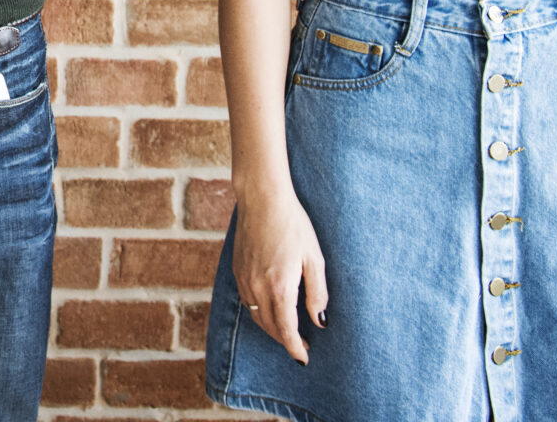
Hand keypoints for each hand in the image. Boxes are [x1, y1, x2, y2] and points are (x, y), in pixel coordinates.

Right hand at [231, 183, 327, 362]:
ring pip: (256, 316)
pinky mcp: (237, 269)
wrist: (262, 198)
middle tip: (300, 346)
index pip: (286, 330)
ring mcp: (244, 278)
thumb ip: (317, 293)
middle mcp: (258, 287)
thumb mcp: (314, 258)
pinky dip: (258, 312)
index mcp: (280, 287)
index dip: (295, 348)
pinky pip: (246, 301)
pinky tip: (269, 308)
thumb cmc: (293, 225)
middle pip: (269, 327)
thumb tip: (319, 321)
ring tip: (286, 331)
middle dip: (284, 341)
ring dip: (271, 328)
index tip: (304, 358)